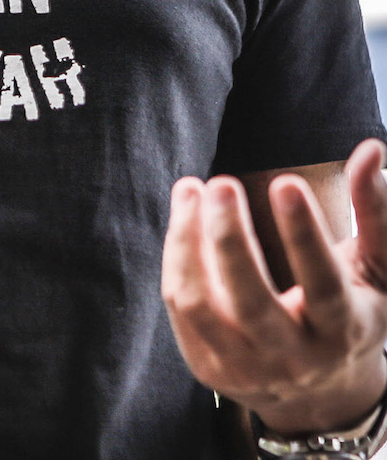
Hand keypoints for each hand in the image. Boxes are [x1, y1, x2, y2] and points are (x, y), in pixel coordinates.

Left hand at [162, 140, 386, 435]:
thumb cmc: (351, 310)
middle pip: (249, 301)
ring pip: (200, 305)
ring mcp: (246, 367)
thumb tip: (371, 149)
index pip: (322, 284)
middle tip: (220, 182)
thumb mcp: (376, 268)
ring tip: (190, 189)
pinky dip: (177, 258)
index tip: (285, 181)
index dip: (303, 235)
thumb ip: (376, 212)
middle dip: (230, 237)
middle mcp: (294, 357)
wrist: (320, 393)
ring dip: (186, 241)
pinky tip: (184, 217)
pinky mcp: (208, 368)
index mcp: (344, 330)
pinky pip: (179, 307)